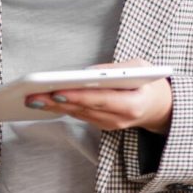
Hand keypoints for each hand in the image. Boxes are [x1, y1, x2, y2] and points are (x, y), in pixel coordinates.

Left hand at [24, 60, 172, 134]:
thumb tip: (88, 73)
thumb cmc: (149, 81)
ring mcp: (111, 125)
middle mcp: (120, 119)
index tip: (58, 92)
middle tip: (33, 96)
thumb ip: (117, 69)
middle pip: (84, 110)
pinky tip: (45, 102)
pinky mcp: (102, 124)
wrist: (160, 106)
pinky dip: (63, 108)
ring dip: (54, 107)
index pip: (100, 100)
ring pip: (78, 115)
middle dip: (57, 102)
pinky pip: (80, 116)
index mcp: (133, 104)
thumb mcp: (140, 67)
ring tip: (32, 98)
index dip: (78, 97)